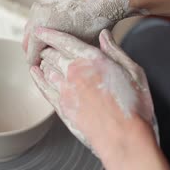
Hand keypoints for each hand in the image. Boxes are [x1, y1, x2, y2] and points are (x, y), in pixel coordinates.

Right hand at [23, 0, 144, 65]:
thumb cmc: (96, 26)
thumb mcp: (78, 49)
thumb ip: (60, 59)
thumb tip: (52, 70)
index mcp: (40, 28)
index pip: (30, 55)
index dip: (36, 67)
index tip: (42, 74)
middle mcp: (36, 14)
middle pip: (27, 41)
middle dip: (35, 53)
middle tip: (44, 63)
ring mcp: (42, 2)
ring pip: (33, 26)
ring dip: (39, 38)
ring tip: (52, 48)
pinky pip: (43, 13)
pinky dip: (46, 23)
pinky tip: (60, 30)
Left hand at [29, 28, 157, 154]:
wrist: (125, 139)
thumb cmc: (134, 107)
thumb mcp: (134, 72)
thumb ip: (116, 51)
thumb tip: (104, 35)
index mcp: (92, 59)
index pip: (64, 40)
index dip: (49, 33)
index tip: (40, 30)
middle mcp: (75, 72)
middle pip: (52, 54)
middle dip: (46, 48)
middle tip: (43, 45)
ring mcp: (65, 91)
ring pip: (46, 70)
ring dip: (43, 62)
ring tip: (41, 58)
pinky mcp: (62, 108)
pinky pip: (43, 88)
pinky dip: (37, 78)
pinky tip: (34, 74)